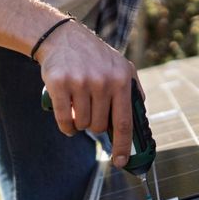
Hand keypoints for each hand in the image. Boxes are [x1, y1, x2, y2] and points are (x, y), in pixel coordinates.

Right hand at [34, 21, 140, 167]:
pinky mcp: (59, 84)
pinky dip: (66, 126)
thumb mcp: (121, 66)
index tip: (120, 162)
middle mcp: (102, 81)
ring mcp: (80, 82)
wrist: (63, 37)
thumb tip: (139, 122)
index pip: (124, 122)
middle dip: (94, 124)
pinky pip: (63, 120)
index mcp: (121, 80)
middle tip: (90, 110)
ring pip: (81, 124)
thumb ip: (132, 91)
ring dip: (79, 123)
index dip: (122, 146)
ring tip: (78, 107)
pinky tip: (67, 121)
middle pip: (98, 126)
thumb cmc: (94, 57)